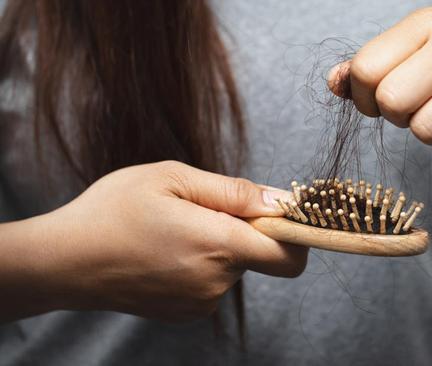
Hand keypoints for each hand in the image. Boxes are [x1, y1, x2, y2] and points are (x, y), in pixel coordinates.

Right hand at [39, 161, 305, 320]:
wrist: (64, 261)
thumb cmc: (113, 211)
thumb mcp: (172, 179)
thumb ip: (233, 191)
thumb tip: (280, 200)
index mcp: (218, 244)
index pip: (289, 254)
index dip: (294, 233)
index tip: (280, 214)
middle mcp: (216, 281)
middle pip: (260, 254)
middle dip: (243, 229)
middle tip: (199, 210)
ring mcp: (201, 302)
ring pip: (234, 266)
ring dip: (218, 246)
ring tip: (174, 230)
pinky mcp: (186, 313)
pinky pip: (213, 282)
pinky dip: (202, 264)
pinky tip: (166, 251)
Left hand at [328, 7, 431, 157]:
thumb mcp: (420, 50)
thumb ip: (371, 66)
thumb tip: (334, 83)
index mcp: (427, 23)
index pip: (365, 70)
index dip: (366, 98)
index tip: (386, 99)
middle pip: (392, 103)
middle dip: (400, 117)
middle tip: (423, 107)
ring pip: (427, 131)